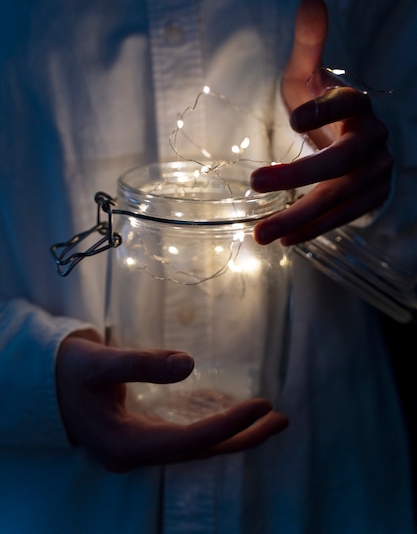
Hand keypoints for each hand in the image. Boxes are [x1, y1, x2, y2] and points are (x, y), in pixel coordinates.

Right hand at [56, 330, 287, 471]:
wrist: (45, 386)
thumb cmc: (69, 372)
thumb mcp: (99, 363)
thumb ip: (141, 364)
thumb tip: (190, 364)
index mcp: (124, 445)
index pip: (187, 442)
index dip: (226, 425)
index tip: (262, 405)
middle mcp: (136, 455)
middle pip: (199, 452)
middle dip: (241, 437)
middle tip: (281, 419)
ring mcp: (140, 450)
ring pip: (195, 448)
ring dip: (233, 436)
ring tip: (271, 420)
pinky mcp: (144, 438)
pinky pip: (186, 439)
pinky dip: (213, 428)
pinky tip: (235, 416)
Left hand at [251, 0, 392, 244]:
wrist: (351, 137)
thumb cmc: (322, 104)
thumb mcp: (309, 76)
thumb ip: (309, 45)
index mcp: (358, 104)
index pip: (347, 103)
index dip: (323, 111)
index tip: (292, 119)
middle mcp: (372, 139)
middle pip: (341, 161)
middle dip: (300, 174)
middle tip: (256, 182)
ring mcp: (375, 173)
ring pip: (339, 197)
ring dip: (300, 216)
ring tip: (261, 234)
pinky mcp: (369, 198)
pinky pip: (342, 218)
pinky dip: (313, 229)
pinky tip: (285, 239)